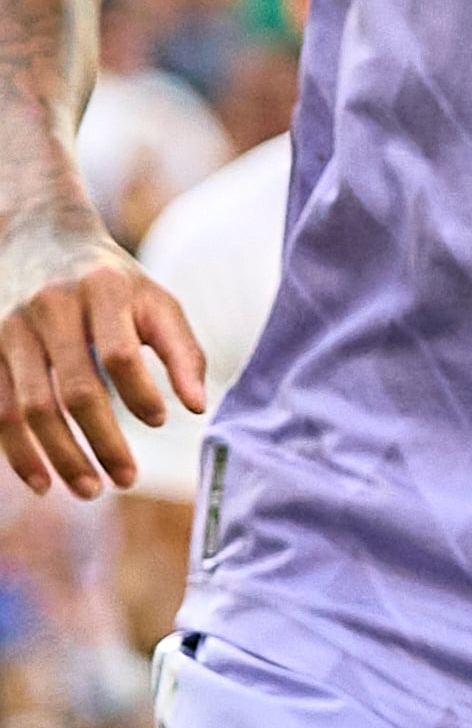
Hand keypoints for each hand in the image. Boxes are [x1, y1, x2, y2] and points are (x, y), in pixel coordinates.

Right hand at [0, 220, 205, 498]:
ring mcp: (9, 329)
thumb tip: (197, 408)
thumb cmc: (114, 283)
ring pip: (28, 407)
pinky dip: (16, 451)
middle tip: (126, 480)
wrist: (40, 238)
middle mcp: (49, 308)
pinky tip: (41, 481)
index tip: (159, 422)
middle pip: (74, 389)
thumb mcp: (157, 302)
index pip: (119, 353)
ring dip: (58, 457)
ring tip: (89, 490)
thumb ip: (183, 351)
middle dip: (101, 441)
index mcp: (101, 290)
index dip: (141, 393)